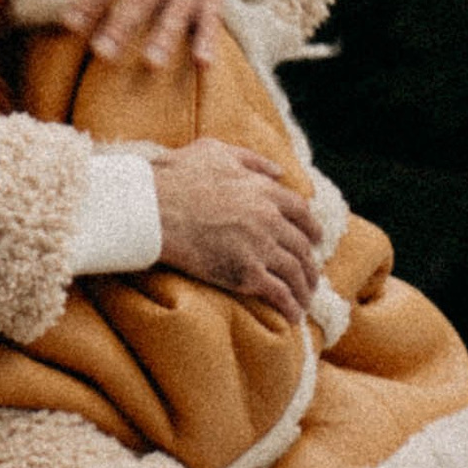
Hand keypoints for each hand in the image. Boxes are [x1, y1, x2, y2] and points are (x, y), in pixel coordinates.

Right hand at [151, 139, 324, 320]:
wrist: (151, 209)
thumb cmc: (175, 178)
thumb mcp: (215, 151)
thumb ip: (250, 159)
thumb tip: (278, 171)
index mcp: (263, 190)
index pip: (301, 212)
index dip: (311, 228)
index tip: (316, 239)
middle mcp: (269, 218)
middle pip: (302, 245)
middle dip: (310, 263)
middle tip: (312, 275)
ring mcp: (260, 247)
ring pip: (296, 271)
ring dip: (305, 288)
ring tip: (306, 299)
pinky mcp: (246, 274)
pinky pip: (279, 293)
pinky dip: (291, 306)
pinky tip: (294, 316)